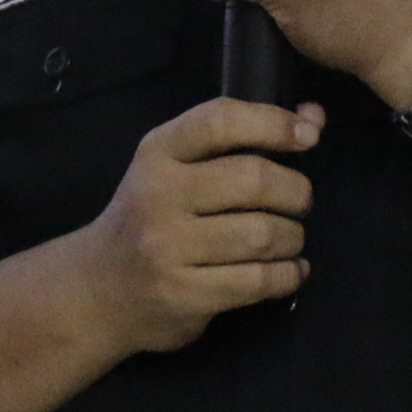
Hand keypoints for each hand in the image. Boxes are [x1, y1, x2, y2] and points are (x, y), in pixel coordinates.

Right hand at [75, 95, 322, 355]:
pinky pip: (258, 280)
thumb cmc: (148, 221)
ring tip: (290, 240)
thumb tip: (315, 117)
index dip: (274, 123)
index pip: (221, 121)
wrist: (96, 291)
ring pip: (262, 234)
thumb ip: (238, 141)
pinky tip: (289, 271)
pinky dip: (288, 275)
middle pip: (252, 179)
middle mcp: (158, 194)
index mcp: (157, 153)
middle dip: (295, 191)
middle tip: (300, 202)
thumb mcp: (174, 169)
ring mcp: (168, 247)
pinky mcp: (184, 294)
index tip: (309, 135)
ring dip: (293, 238)